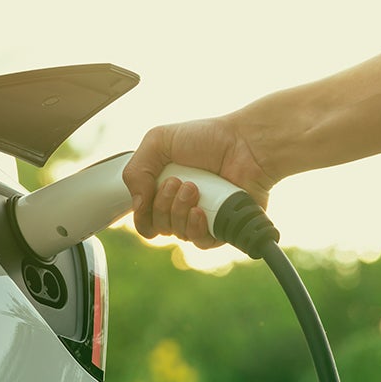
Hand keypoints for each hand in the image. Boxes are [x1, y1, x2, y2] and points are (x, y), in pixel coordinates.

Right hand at [122, 115, 275, 248]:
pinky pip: (201, 243)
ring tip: (194, 188)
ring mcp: (202, 218)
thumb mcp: (158, 141)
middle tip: (179, 182)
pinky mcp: (222, 228)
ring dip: (179, 212)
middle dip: (162, 205)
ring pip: (178, 235)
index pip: (143, 218)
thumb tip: (137, 205)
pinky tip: (200, 211)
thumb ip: (135, 170)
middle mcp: (181, 207)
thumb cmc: (208, 138)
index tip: (150, 190)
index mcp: (164, 189)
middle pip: (157, 228)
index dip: (141, 213)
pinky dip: (196, 229)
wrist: (245, 143)